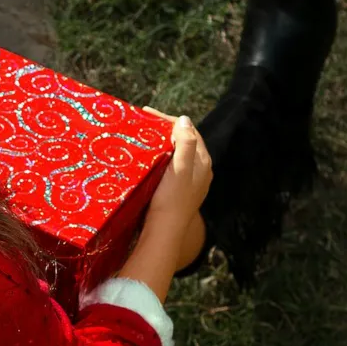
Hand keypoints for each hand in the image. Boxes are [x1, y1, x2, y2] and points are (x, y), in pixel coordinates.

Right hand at [143, 107, 212, 227]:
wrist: (165, 232)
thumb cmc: (171, 200)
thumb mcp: (179, 168)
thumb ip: (186, 143)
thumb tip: (184, 120)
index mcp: (203, 162)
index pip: (189, 131)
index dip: (169, 120)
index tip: (148, 113)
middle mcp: (200, 171)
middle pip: (185, 141)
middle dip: (166, 130)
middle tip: (144, 123)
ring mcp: (190, 182)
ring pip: (178, 154)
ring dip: (163, 144)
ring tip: (144, 137)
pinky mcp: (179, 192)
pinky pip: (172, 167)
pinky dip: (162, 158)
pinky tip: (149, 160)